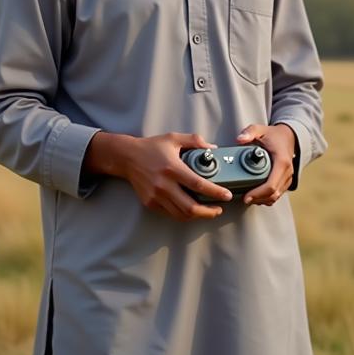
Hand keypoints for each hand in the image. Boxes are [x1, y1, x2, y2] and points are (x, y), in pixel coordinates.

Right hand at [87, 131, 233, 221]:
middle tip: (219, 209)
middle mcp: (164, 185)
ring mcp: (156, 196)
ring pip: (181, 214)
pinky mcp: (150, 203)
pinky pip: (170, 214)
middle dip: (209, 212)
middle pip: (191, 207)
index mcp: (172, 168)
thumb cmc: (152, 147)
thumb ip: (194, 141)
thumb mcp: (173, 138)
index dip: (215, 192)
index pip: (198, 184)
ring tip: (208, 211)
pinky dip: (183, 215)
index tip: (227, 195)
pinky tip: (191, 210)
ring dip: (197, 216)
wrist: (127, 157)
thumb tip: (213, 148)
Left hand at [236, 123, 295, 205]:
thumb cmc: (274, 135)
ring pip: (276, 196)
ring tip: (248, 197)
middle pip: (273, 194)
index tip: (246, 196)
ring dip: (262, 200)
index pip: (271, 185)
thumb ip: (249, 132)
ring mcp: (288, 178)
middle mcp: (287, 172)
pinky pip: (277, 194)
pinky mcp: (286, 181)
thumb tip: (240, 140)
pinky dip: (267, 197)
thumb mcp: (260, 130)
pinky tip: (256, 195)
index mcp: (282, 162)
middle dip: (258, 199)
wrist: (288, 137)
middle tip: (244, 198)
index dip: (258, 194)